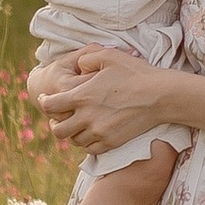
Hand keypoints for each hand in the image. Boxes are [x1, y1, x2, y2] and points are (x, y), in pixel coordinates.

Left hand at [31, 45, 194, 151]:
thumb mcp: (109, 55)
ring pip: (73, 140)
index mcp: (81, 96)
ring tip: (77, 124)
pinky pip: (90, 148)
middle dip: (55, 122)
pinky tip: (91, 133)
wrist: (160, 95)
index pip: (50, 106)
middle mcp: (87, 117)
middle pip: (58, 129)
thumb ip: (86, 58)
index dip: (44, 101)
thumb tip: (77, 66)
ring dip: (71, 132)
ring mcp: (99, 132)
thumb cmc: (135, 72)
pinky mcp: (111, 142)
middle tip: (59, 116)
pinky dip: (86, 142)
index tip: (46, 99)